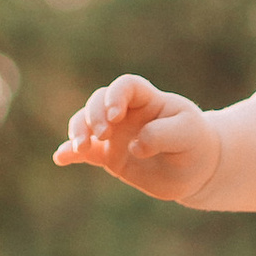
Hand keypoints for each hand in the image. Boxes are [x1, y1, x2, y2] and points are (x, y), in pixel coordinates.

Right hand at [54, 76, 222, 201]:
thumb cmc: (193, 143)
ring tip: (81, 148)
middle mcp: (125, 112)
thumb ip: (162, 135)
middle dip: (93, 115)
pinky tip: (61, 158)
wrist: (195, 169)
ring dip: (78, 131)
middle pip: (97, 102)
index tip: (115, 115)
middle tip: (101, 135)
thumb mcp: (187, 135)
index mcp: (146, 99)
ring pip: (85, 123)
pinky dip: (71, 153)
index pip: (125, 86)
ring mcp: (114, 134)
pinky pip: (85, 152)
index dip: (115, 96)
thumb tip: (134, 147)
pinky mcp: (109, 156)